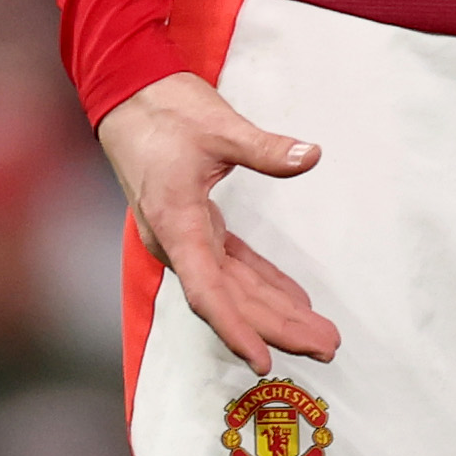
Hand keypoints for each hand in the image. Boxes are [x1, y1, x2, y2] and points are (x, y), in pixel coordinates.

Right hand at [96, 73, 338, 374]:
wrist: (128, 95)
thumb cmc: (165, 111)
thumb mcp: (219, 126)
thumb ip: (265, 148)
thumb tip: (310, 156)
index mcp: (176, 223)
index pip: (207, 291)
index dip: (235, 328)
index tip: (262, 360)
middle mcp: (177, 241)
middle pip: (230, 298)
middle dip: (278, 327)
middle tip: (327, 347)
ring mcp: (184, 236)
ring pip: (234, 287)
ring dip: (275, 312)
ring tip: (320, 336)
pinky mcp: (194, 225)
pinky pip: (232, 266)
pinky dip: (263, 283)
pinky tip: (294, 302)